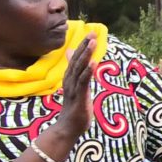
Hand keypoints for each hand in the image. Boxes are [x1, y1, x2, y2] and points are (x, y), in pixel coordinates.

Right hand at [49, 36, 100, 151]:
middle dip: (85, 46)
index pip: (76, 59)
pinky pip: (83, 82)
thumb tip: (75, 65)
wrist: (67, 128)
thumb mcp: (77, 89)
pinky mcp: (79, 97)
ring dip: (86, 55)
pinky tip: (93, 63)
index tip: (91, 34)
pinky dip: (88, 72)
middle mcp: (70, 81)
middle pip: (77, 60)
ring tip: (92, 42)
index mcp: (70, 78)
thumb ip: (77, 74)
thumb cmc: (74, 108)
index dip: (83, 46)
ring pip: (79, 68)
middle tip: (92, 33)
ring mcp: (74, 88)